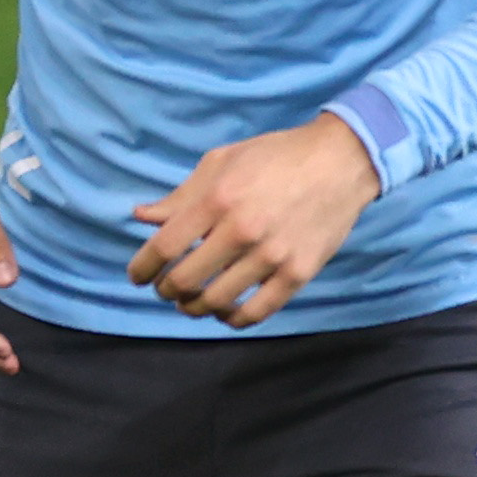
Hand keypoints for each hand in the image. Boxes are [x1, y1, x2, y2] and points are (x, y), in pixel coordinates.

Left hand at [127, 112, 381, 326]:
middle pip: (187, 279)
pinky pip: (259, 311)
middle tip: (164, 289)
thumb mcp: (220, 162)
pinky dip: (234, 319)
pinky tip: (225, 313)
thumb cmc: (274, 156)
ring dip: (195, 308)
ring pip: (219, 301)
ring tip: (190, 302)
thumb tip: (142, 216)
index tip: (137, 276)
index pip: (165, 246)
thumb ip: (181, 195)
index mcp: (217, 200)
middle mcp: (241, 232)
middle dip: (166, 290)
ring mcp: (272, 256)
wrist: (339, 162)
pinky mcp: (299, 274)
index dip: (143, 267)